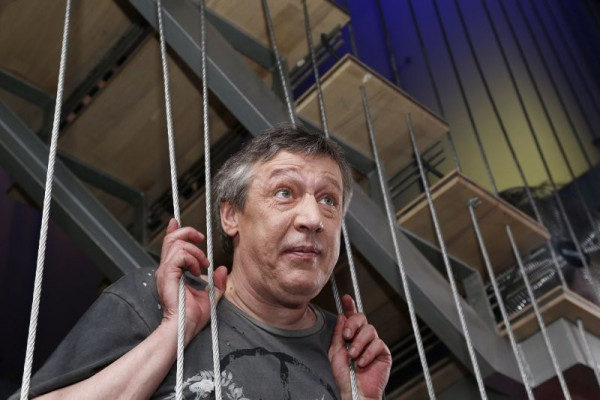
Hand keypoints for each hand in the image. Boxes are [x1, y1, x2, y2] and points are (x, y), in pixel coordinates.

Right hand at [155, 218, 227, 342]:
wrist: (185, 327)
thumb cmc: (193, 316)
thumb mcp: (211, 295)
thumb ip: (216, 282)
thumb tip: (221, 268)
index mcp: (172, 272)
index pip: (170, 245)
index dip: (173, 230)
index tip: (176, 221)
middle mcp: (166, 269)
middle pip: (171, 239)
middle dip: (187, 232)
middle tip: (201, 238)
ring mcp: (165, 271)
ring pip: (177, 244)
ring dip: (195, 252)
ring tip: (203, 266)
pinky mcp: (167, 274)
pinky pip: (179, 255)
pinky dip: (192, 258)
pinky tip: (198, 270)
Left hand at [329, 295, 391, 399]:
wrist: (354, 392)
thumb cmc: (344, 376)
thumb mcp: (335, 352)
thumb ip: (338, 334)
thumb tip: (341, 316)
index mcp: (351, 336)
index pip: (351, 317)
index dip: (349, 306)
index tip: (346, 298)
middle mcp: (363, 337)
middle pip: (362, 318)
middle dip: (353, 325)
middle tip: (347, 337)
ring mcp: (374, 344)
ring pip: (369, 330)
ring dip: (359, 343)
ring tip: (353, 357)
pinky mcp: (383, 353)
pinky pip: (377, 344)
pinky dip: (367, 353)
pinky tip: (362, 363)